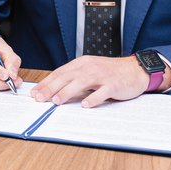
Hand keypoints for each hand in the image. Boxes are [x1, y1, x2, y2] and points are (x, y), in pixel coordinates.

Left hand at [31, 55, 169, 107]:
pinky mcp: (114, 84)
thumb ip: (75, 78)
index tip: (35, 93)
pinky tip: (85, 105)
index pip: (60, 72)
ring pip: (81, 82)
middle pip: (67, 77)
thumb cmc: (111, 72)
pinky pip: (102, 91)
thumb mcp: (90, 71)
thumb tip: (55, 91)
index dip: (47, 82)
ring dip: (67, 92)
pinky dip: (93, 98)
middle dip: (51, 88)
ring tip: (56, 101)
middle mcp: (90, 67)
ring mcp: (102, 75)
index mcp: (82, 64)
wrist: (135, 69)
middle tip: (40, 98)